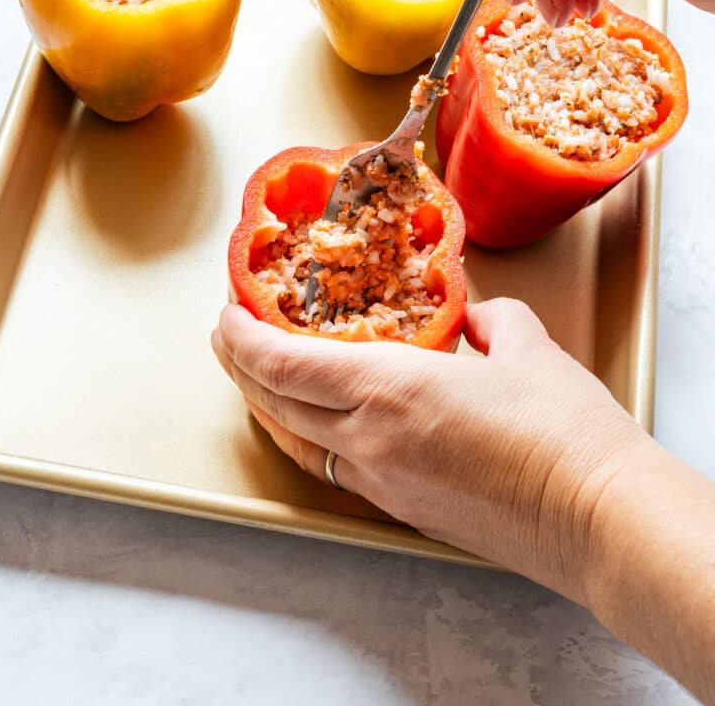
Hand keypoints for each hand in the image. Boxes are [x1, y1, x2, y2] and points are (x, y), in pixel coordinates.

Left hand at [212, 299, 646, 605]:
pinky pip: (330, 466)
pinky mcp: (402, 510)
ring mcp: (382, 481)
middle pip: (273, 402)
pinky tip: (316, 422)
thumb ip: (489, 318)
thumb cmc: (565, 434)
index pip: (284, 362)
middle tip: (229, 334)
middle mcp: (370, 439)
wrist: (598, 519)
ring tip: (257, 376)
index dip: (244, 335)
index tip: (229, 309)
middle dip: (239, 364)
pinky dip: (305, 435)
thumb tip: (475, 315)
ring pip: (295, 440)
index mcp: (390, 388)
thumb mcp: (526, 346)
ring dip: (264, 404)